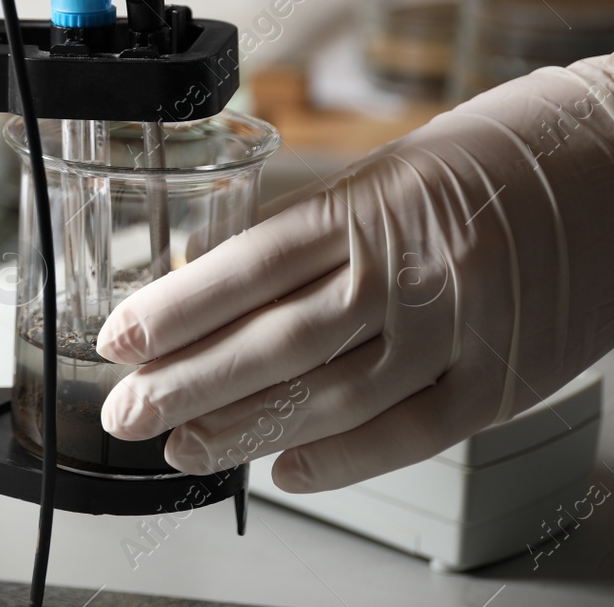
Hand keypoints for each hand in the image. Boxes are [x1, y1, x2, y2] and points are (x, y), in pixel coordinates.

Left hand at [97, 55, 613, 491]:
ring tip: (184, 446)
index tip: (121, 339)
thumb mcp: (395, 172)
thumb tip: (225, 292)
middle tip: (128, 411)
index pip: (251, 265)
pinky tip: (284, 468)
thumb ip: (321, 236)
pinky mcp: (505, 377)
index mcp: (374, 204)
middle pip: (277, 340)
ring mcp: (461, 328)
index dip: (178, 309)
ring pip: (331, 396)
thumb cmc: (502, 158)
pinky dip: (341, 459)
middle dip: (188, 383)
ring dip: (245, 429)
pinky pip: (409, 433)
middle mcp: (412, 267)